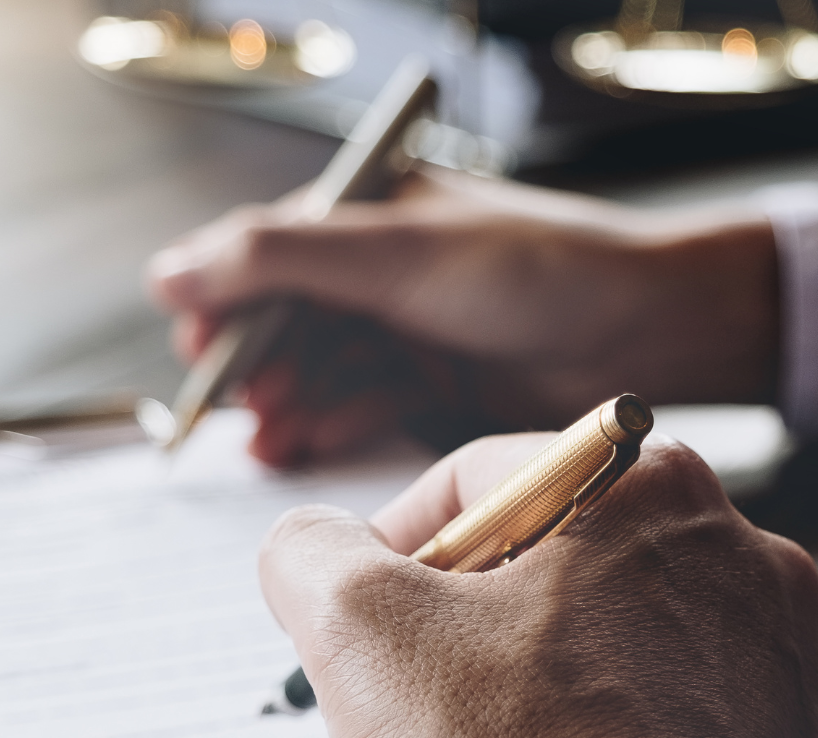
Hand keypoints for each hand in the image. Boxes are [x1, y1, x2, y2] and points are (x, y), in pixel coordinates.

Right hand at [148, 169, 779, 465]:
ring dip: (292, 403)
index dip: (224, 304)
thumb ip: (278, 260)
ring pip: (323, 370)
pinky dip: (335, 422)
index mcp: (370, 213)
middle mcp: (385, 271)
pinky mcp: (440, 387)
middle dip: (258, 366)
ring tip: (271, 441)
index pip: (266, 254)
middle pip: (289, 322)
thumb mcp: (394, 255)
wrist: (649, 327)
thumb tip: (167, 274)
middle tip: (240, 410)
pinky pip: (366, 404)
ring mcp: (412, 330)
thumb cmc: (538, 268)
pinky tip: (307, 444)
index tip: (194, 354)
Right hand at [258, 438, 817, 737]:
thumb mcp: (360, 632)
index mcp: (652, 484)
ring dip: (540, 683)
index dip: (394, 549)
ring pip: (615, 639)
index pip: (482, 478)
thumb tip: (312, 549)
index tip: (361, 622)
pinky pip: (667, 719)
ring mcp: (775, 655)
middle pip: (557, 556)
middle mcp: (738, 552)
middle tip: (416, 698)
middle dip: (472, 620)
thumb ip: (311, 553)